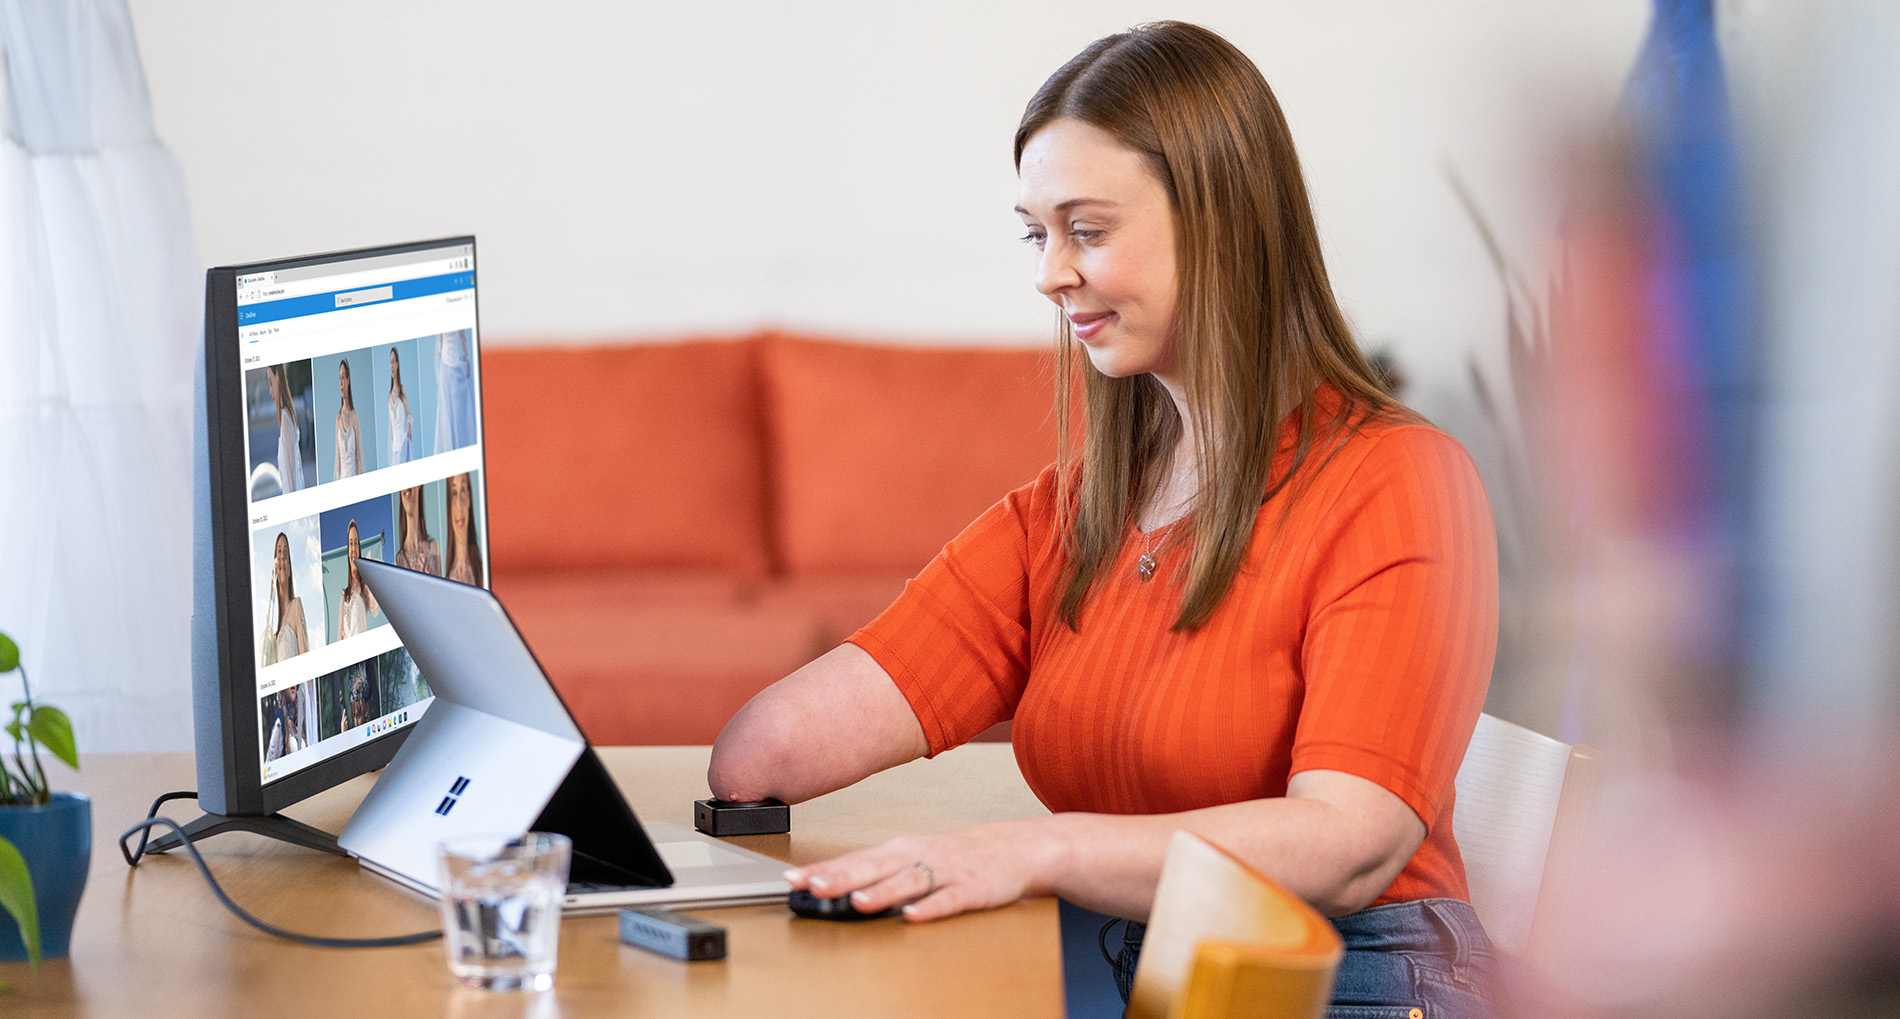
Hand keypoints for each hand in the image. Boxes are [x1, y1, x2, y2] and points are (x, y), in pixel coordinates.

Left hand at [783, 818, 1062, 921]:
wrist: (1017, 847)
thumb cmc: (959, 855)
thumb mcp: (915, 857)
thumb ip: (879, 873)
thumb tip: (833, 886)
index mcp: (900, 851)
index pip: (854, 860)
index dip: (824, 870)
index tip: (792, 879)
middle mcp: (918, 857)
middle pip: (874, 868)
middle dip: (842, 878)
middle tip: (812, 887)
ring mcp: (946, 871)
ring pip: (909, 882)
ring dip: (883, 892)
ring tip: (858, 902)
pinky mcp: (972, 889)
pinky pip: (949, 900)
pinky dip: (932, 907)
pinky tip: (914, 916)